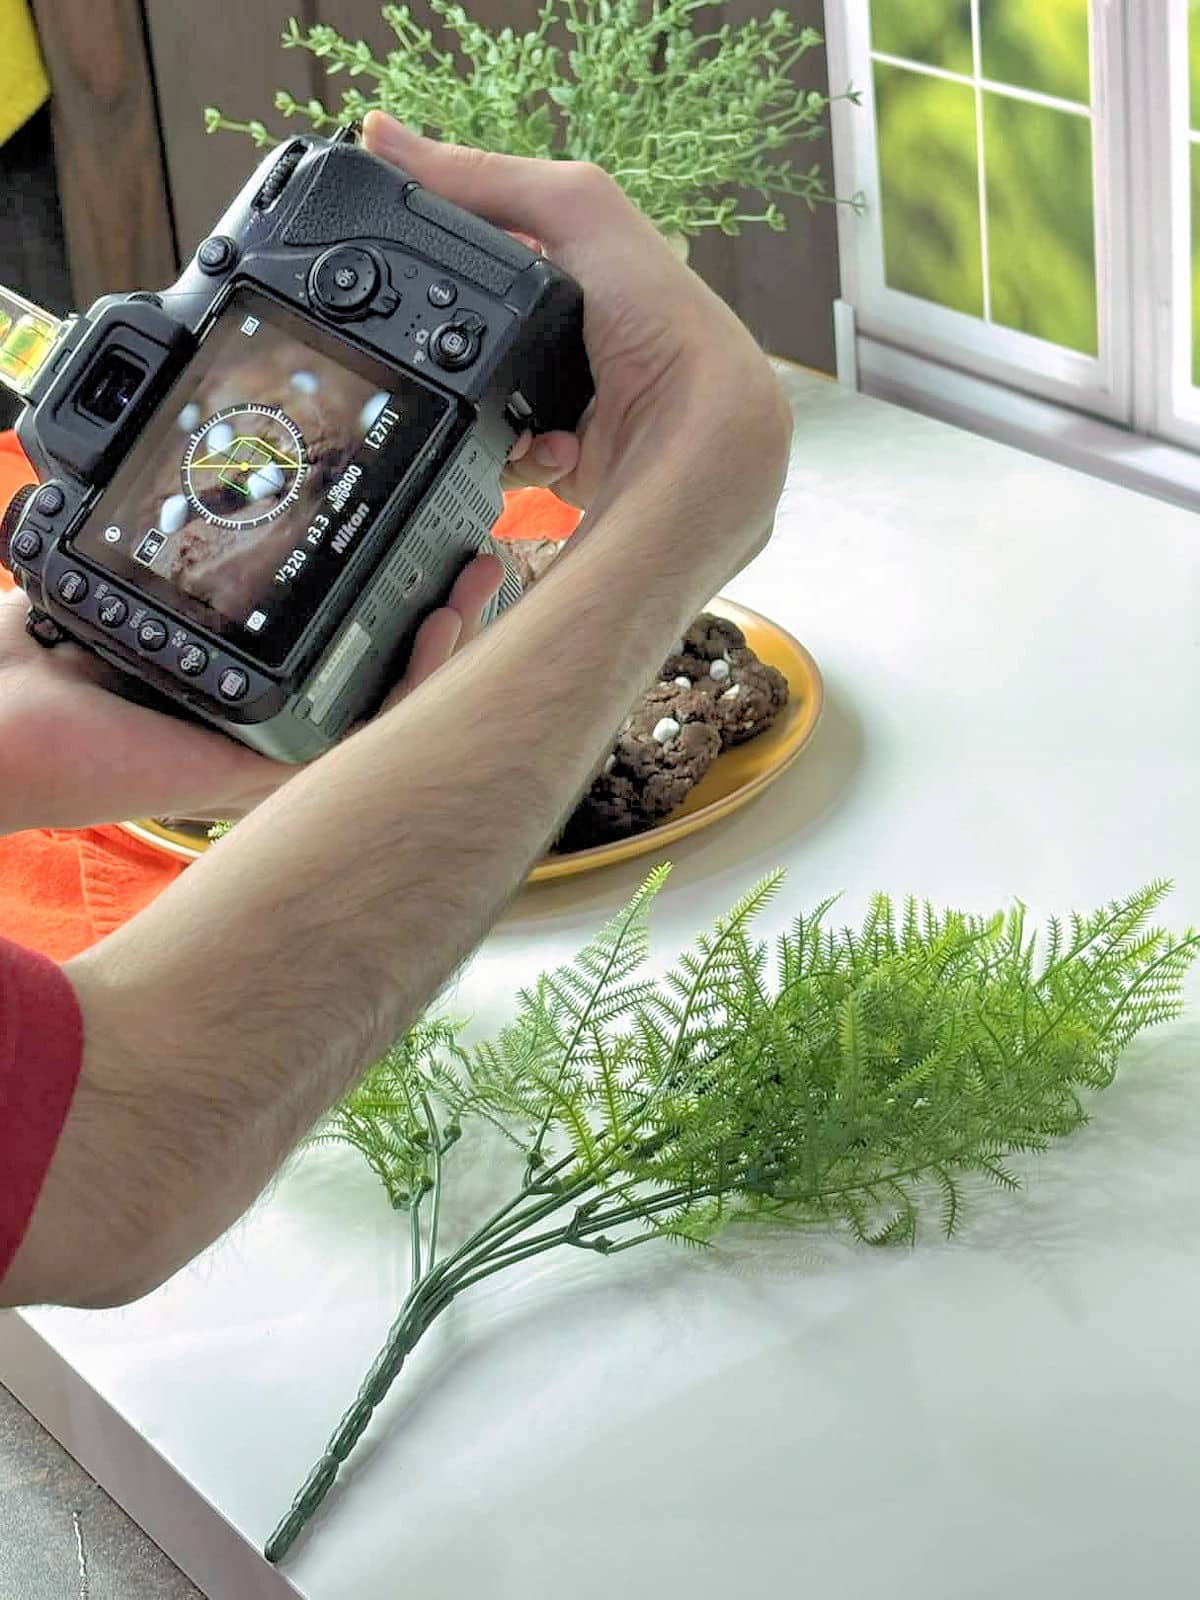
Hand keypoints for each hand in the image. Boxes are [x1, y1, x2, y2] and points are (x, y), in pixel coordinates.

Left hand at [0, 554, 501, 835]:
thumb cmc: (28, 667)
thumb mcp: (115, 581)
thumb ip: (166, 555)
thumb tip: (201, 490)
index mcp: (236, 683)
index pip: (339, 647)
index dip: (397, 604)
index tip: (430, 545)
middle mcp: (265, 720)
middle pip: (382, 675)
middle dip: (444, 617)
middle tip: (482, 563)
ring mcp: (273, 750)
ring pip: (395, 707)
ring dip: (450, 646)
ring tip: (478, 587)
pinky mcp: (270, 769)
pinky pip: (368, 733)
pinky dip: (420, 683)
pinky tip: (444, 630)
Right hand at [364, 114, 792, 555]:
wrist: (692, 436)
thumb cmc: (659, 315)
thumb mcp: (572, 209)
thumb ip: (485, 175)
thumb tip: (381, 133)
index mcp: (586, 269)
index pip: (496, 244)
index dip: (449, 247)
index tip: (401, 257)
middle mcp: (582, 333)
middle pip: (481, 326)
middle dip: (454, 339)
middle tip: (436, 345)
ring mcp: (573, 398)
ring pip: (485, 397)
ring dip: (479, 404)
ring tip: (501, 405)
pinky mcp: (567, 456)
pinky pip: (506, 454)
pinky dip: (512, 452)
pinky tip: (539, 446)